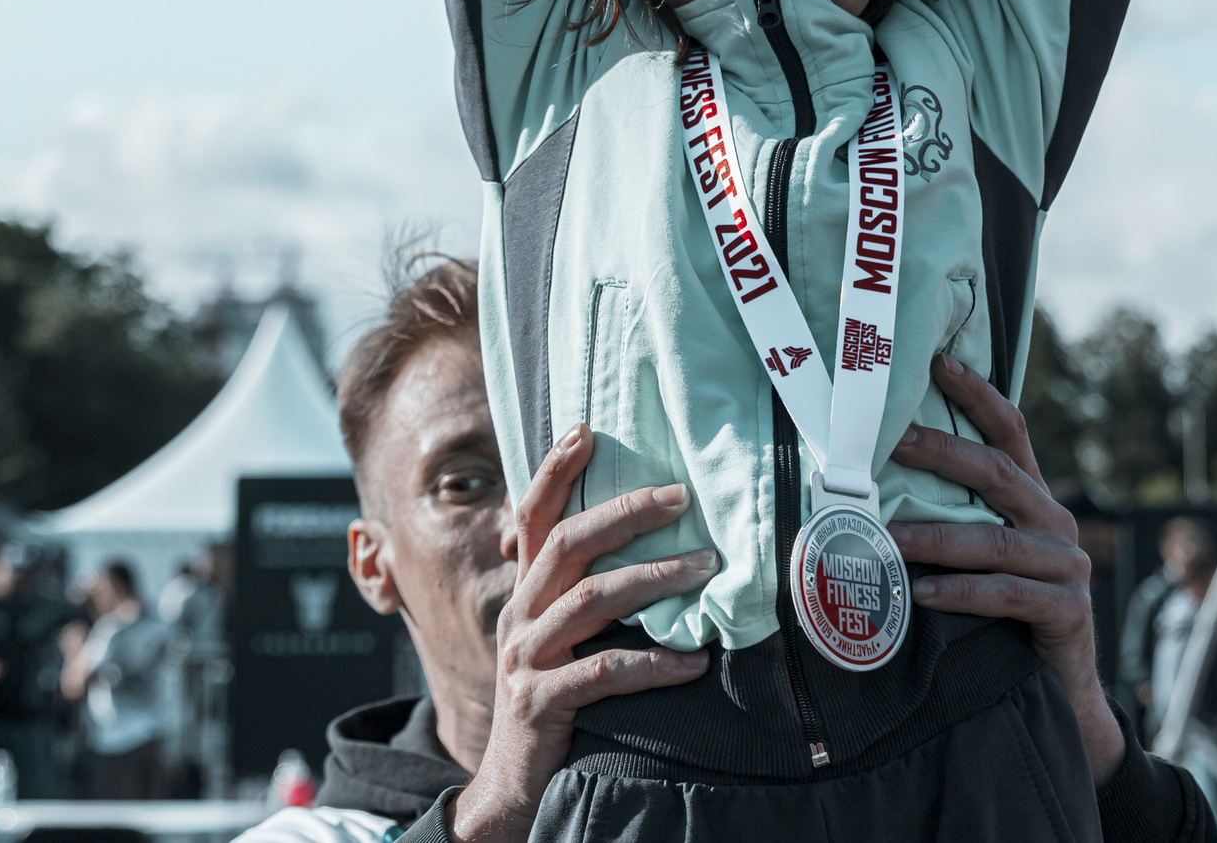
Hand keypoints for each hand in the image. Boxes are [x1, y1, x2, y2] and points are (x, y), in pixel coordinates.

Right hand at [450, 424, 712, 842]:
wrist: (511, 785)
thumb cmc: (550, 699)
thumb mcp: (555, 636)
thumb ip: (581, 591)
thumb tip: (641, 543)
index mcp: (523, 592)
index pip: (531, 517)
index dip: (554, 471)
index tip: (586, 430)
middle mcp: (518, 614)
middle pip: (565, 543)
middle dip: (624, 513)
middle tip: (680, 495)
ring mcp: (525, 658)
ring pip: (588, 600)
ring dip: (651, 578)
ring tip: (704, 567)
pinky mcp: (540, 702)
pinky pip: (601, 672)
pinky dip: (652, 663)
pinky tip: (693, 661)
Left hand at [889, 353, 1125, 783]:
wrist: (1059, 693)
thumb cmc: (1004, 618)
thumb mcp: (982, 559)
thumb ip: (952, 520)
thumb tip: (873, 488)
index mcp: (1034, 500)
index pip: (1011, 433)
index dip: (978, 394)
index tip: (938, 360)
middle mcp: (1055, 522)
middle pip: (998, 473)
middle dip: (940, 452)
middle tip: (888, 442)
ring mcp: (1067, 566)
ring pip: (994, 540)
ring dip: (934, 537)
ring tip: (885, 538)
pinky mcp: (1068, 610)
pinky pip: (1007, 594)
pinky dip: (961, 592)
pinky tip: (921, 594)